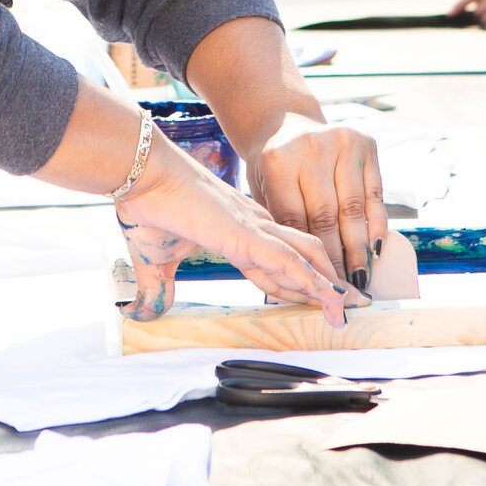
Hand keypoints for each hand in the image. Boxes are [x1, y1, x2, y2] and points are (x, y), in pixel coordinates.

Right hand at [115, 136, 356, 322]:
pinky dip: (310, 279)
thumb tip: (145, 313)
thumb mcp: (153, 259)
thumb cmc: (145, 206)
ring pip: (304, 256)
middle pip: (302, 256)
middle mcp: (252, 226)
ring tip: (347, 308)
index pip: (277, 264)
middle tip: (346, 307)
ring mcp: (252, 227)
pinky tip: (328, 296)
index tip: (317, 303)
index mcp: (236, 231)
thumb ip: (157, 286)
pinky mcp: (244, 232)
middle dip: (325, 283)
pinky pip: (287, 259)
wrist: (139, 172)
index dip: (298, 285)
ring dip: (327, 284)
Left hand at [245, 110, 387, 292]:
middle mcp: (311, 149)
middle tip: (343, 289)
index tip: (318, 286)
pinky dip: (376, 224)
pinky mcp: (365, 143)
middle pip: (327, 217)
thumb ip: (278, 225)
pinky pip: (375, 194)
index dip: (309, 256)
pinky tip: (376, 248)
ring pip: (354, 208)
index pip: (295, 220)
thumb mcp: (261, 192)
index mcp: (278, 162)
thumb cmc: (271, 170)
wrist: (284, 123)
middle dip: (337, 258)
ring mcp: (340, 143)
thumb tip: (299, 277)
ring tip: (362, 276)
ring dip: (360, 247)